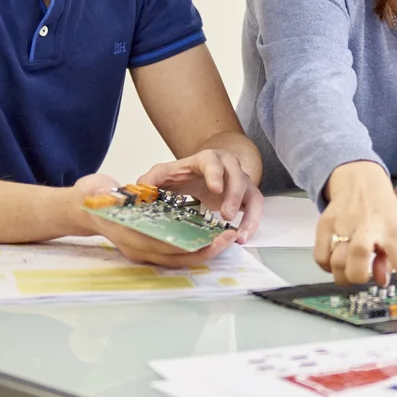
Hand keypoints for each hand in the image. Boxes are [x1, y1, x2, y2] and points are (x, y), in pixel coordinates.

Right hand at [68, 174, 238, 267]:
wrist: (82, 207)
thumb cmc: (91, 198)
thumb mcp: (99, 191)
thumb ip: (108, 195)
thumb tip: (115, 196)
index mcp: (128, 235)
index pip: (163, 246)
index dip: (189, 245)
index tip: (212, 238)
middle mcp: (136, 248)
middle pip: (176, 257)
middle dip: (205, 251)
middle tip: (229, 238)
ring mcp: (142, 250)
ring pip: (179, 259)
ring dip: (204, 251)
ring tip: (227, 238)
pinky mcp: (147, 247)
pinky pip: (175, 253)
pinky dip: (194, 248)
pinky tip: (211, 237)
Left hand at [138, 148, 264, 242]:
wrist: (203, 171)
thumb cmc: (184, 173)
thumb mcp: (164, 173)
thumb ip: (150, 180)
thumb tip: (140, 190)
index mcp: (207, 160)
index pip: (213, 162)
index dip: (216, 174)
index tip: (215, 188)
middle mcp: (229, 167)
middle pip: (237, 177)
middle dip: (234, 197)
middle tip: (227, 215)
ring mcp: (240, 181)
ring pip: (252, 194)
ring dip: (249, 214)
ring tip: (239, 234)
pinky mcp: (247, 196)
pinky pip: (256, 208)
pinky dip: (253, 222)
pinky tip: (243, 237)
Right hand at [315, 161, 396, 305]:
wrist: (359, 179)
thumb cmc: (382, 210)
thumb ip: (391, 258)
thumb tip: (382, 282)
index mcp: (394, 230)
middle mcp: (369, 226)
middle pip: (358, 257)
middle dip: (358, 276)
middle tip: (360, 277)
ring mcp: (344, 223)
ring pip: (336, 262)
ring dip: (342, 275)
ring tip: (349, 269)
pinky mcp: (325, 223)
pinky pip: (320, 258)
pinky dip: (327, 267)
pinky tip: (335, 261)